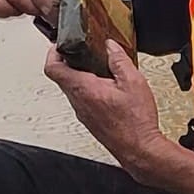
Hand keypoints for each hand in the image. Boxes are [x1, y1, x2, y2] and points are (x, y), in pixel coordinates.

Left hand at [44, 40, 165, 178]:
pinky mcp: (89, 120)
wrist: (140, 149)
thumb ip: (119, 60)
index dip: (53, 52)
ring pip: (71, 89)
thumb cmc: (136, 122)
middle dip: (69, 61)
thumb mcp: (133, 82)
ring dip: (79, 76)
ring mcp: (82, 113)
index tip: (60, 44)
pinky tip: (104, 86)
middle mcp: (78, 102)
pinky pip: (81, 100)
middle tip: (81, 50)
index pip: (53, 68)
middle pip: (61, 78)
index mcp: (84, 89)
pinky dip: (87, 88)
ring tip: (96, 66)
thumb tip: (110, 46)